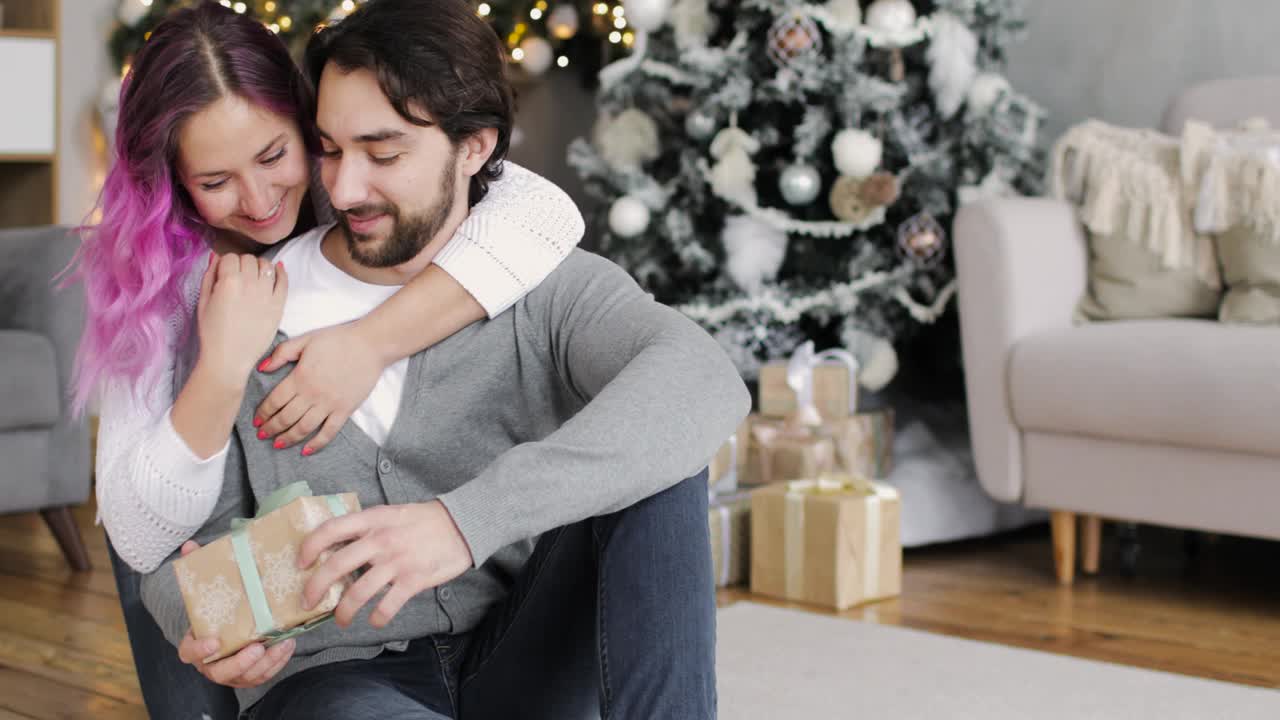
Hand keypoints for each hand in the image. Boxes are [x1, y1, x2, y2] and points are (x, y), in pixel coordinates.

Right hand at [174, 541, 295, 687]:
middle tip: (257, 646)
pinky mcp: (251, 674)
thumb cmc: (218, 611)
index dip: (199, 650)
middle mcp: (212, 663)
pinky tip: (288, 644)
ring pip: (246, 676)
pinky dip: (276, 662)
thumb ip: (198, 569)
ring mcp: (232, 672)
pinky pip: (263, 674)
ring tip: (281, 643)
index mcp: (196, 644)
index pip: (189, 652)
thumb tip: (189, 545)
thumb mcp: (208, 591)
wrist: (229, 628)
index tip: (214, 642)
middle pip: (220, 671)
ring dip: (265, 662)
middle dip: (239, 662)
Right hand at [196, 251, 287, 382]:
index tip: (224, 273)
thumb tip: (216, 255)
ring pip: (267, 265)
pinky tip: (276, 271)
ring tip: (254, 276)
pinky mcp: (279, 305)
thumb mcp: (203, 300)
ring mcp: (267, 294)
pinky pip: (284, 280)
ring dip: (259, 266)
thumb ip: (210, 275)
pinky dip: (281, 272)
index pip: (230, 257)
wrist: (229, 357)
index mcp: (229, 281)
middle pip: (249, 259)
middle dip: (241, 264)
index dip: (226, 264)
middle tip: (238, 277)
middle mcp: (250, 284)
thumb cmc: (212, 331)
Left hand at [252, 321, 383, 455]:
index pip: (275, 401)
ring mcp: (329, 404)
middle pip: (286, 417)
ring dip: (288, 438)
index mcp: (300, 377)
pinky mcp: (345, 410)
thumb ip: (282, 353)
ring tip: (278, 444)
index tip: (257, 420)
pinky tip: (306, 450)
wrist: (370, 345)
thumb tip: (262, 368)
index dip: (263, 413)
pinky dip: (316, 443)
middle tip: (262, 434)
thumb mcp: (305, 340)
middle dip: (271, 428)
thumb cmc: (338, 339)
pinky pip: (329, 432)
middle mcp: (312, 394)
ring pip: (304, 428)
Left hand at [297, 502, 473, 628]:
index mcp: (372, 520)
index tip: (300, 563)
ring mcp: (396, 561)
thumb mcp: (391, 513)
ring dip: (343, 611)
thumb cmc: (424, 520)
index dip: (309, 547)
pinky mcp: (413, 580)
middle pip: (336, 565)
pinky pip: (387, 605)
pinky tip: (374, 620)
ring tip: (340, 620)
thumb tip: (339, 544)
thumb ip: (367, 526)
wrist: (461, 526)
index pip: (331, 529)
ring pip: (358, 592)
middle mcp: (380, 540)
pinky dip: (377, 618)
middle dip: (315, 587)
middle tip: (307, 602)